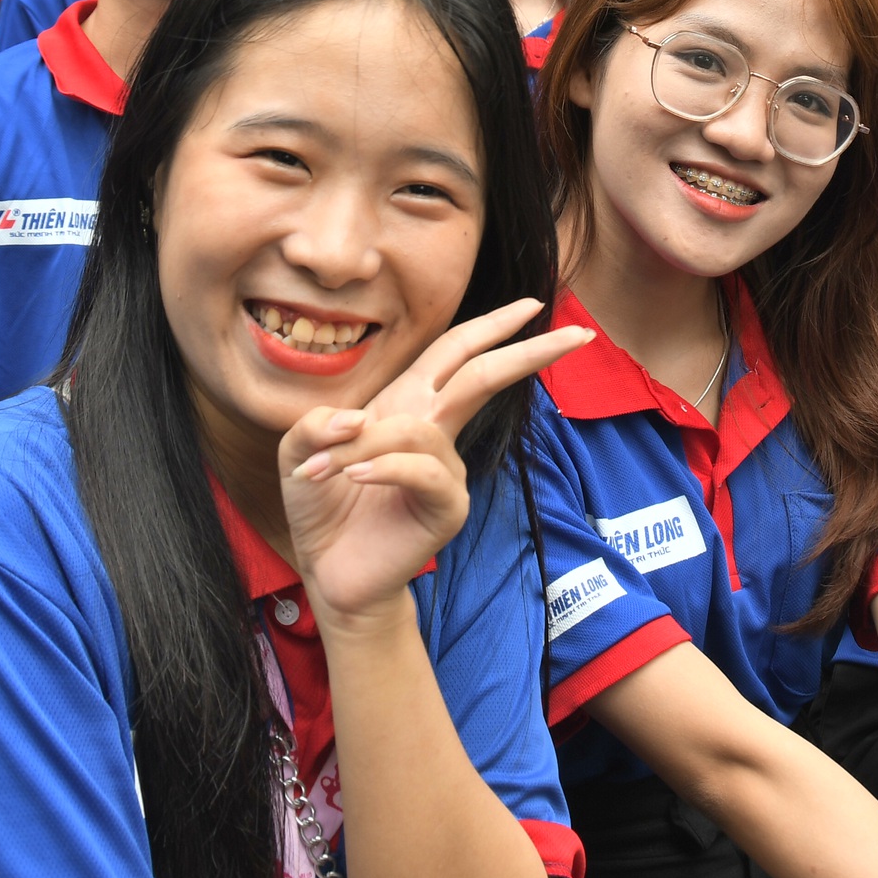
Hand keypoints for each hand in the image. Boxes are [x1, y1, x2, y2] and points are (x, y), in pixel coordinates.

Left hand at [281, 299, 592, 624]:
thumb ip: (314, 426)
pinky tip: (353, 477)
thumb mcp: (299, 455)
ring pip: (417, 429)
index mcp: (409, 405)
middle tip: (579, 335)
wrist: (330, 572)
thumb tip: (354, 419)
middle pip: (484, 375)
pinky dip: (383, 467)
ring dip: (363, 445)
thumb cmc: (322, 507)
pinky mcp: (446, 506)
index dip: (492, 325)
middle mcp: (435, 431)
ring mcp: (446, 470)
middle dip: (528, 351)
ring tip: (321, 470)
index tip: (534, 305)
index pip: (456, 353)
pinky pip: (420, 470)